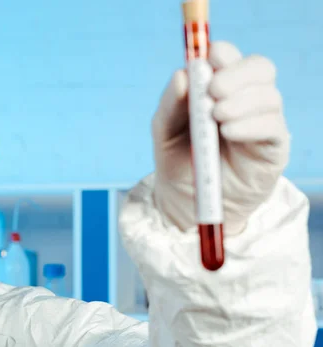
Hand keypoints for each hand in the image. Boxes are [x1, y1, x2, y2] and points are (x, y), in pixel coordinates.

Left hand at [151, 41, 289, 235]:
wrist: (187, 202)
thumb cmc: (177, 161)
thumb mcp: (164, 132)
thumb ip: (171, 104)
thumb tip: (182, 74)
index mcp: (218, 88)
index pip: (230, 58)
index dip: (223, 53)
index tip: (209, 58)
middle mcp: (245, 99)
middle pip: (260, 67)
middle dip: (237, 73)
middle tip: (214, 89)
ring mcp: (262, 122)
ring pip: (269, 95)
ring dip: (242, 101)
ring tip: (217, 118)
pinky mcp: (272, 147)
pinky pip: (273, 126)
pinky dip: (251, 124)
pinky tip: (229, 132)